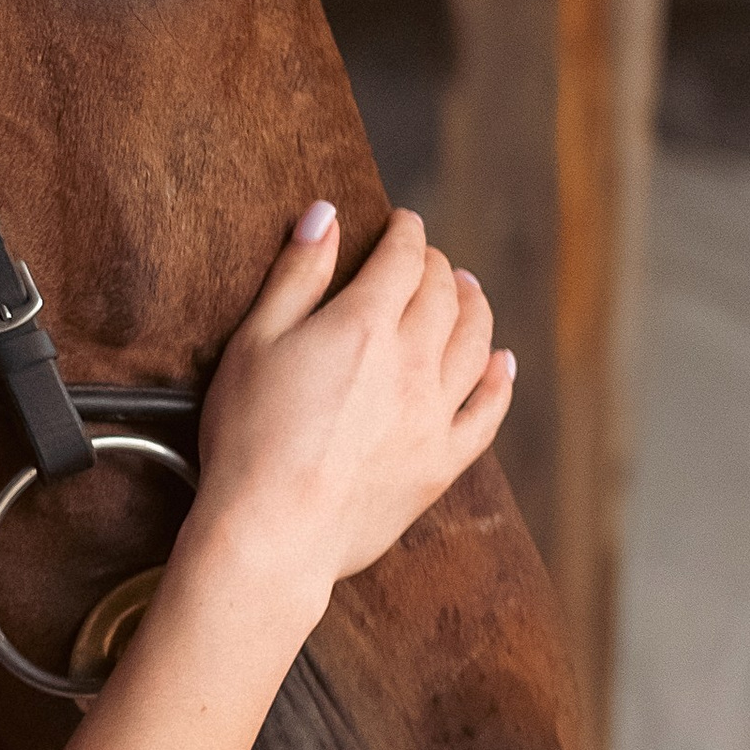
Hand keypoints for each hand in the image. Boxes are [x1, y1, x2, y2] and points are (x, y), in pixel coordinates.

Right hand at [186, 202, 515, 622]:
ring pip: (476, 342)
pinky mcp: (441, 463)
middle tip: (427, 260)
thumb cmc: (249, 438)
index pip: (404, 258)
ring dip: (475, 307)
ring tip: (468, 293)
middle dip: (437, 266)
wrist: (274, 533)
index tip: (403, 224)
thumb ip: (296, 275)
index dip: (406, 233)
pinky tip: (500, 365)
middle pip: (444, 294)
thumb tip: (326, 216)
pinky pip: (488, 412)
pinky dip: (499, 381)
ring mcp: (434, 415)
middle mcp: (412, 362)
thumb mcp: (254, 343)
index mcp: (363, 325)